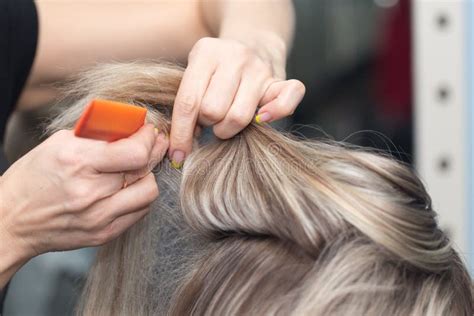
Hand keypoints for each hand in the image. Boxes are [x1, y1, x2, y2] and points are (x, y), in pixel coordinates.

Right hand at [0, 124, 167, 261]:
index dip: (147, 138)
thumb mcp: (59, 144)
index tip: (148, 131)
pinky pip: (140, 212)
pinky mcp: (104, 234)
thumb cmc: (33, 178)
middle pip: (144, 169)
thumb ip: (98, 135)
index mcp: (77, 161)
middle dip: (153, 152)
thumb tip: (130, 127)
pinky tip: (128, 189)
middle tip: (153, 145)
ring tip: (137, 170)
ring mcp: (99, 216)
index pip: (134, 151)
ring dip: (147, 177)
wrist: (11, 221)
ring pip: (149, 192)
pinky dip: (138, 197)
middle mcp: (90, 191)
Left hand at [169, 37, 304, 166]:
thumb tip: (180, 146)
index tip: (178, 156)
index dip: (181, 134)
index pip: (188, 102)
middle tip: (209, 119)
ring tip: (225, 120)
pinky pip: (284, 103)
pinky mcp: (280, 81)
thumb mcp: (195, 73)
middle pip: (213, 111)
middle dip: (207, 123)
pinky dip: (274, 114)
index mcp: (206, 52)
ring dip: (228, 128)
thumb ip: (187, 102)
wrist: (253, 43)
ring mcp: (259, 68)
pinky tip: (260, 118)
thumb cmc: (216, 70)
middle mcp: (234, 56)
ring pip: (239, 117)